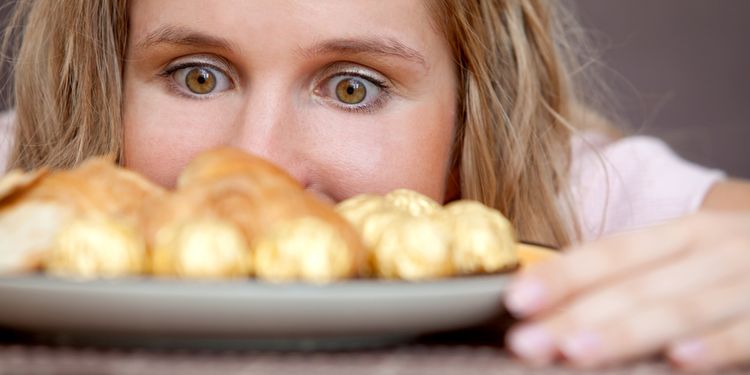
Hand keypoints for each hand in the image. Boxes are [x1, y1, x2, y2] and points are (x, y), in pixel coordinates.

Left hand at [504, 212, 749, 371]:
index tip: (515, 300)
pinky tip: (682, 360)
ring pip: (682, 306)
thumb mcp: (695, 259)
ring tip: (577, 352)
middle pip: (636, 284)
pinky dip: (719, 345)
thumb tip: (559, 306)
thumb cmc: (742, 268)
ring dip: (627, 331)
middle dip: (576, 315)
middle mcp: (716, 249)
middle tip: (527, 341)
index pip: (612, 253)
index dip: (562, 276)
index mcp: (685, 234)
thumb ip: (640, 277)